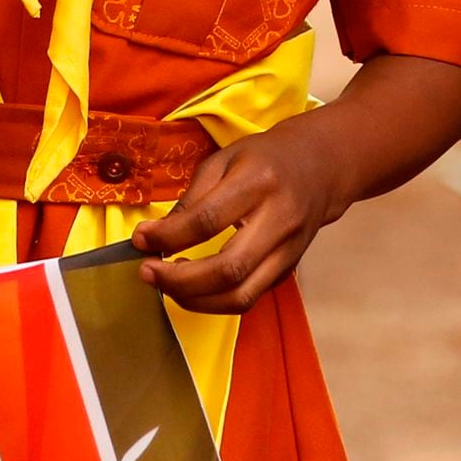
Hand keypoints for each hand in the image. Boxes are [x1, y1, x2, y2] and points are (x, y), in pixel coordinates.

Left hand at [134, 116, 364, 314]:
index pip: (208, 220)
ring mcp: (287, 252)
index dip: (168, 236)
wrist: (320, 169)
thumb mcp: (224, 161)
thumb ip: (191, 199)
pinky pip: (247, 298)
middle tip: (148, 273)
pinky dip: (212, 300)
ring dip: (195, 299)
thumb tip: (154, 236)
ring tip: (167, 284)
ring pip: (240, 296)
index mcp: (259, 183)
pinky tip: (192, 286)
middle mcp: (279, 221)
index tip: (140, 239)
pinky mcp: (287, 272)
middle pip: (227, 269)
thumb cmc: (265, 160)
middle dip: (180, 280)